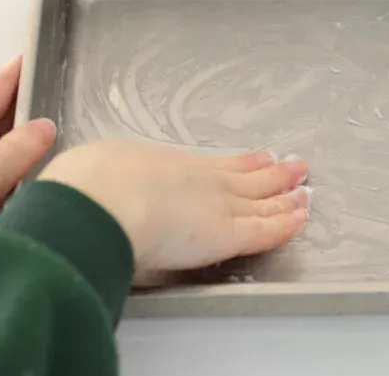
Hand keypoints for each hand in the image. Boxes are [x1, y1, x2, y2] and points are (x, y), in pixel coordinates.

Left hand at [0, 57, 56, 265]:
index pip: (0, 83)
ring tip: (67, 117)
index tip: (56, 50)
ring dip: (29, 123)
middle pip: (3, 105)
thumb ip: (17, 152)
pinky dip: (19, 149)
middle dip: (35, 94)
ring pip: (2, 131)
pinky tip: (39, 157)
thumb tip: (48, 123)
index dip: (26, 66)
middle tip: (75, 87)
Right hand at [38, 140, 309, 279]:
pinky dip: (285, 222)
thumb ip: (107, 179)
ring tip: (303, 185)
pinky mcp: (226, 232)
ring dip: (285, 193)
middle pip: (245, 177)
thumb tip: (90, 184)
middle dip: (272, 173)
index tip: (258, 157)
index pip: (214, 166)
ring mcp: (216, 204)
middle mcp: (198, 181)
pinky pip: (265, 228)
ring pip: (261, 199)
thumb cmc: (85, 187)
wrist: (99, 201)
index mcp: (166, 165)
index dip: (239, 163)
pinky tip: (301, 214)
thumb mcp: (96, 171)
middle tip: (293, 164)